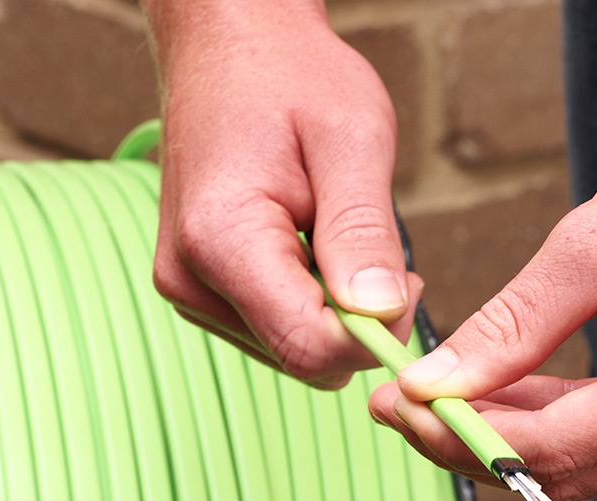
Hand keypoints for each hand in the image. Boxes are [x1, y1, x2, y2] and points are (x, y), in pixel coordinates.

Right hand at [149, 3, 420, 387]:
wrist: (231, 46)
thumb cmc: (290, 77)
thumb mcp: (350, 138)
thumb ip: (362, 232)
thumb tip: (382, 314)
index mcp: (222, 241)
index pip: (311, 348)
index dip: (376, 336)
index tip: (408, 283)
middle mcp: (191, 279)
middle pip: (303, 358)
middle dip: (359, 324)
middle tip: (378, 254)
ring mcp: (189, 288)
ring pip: (293, 350)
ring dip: (335, 311)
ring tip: (336, 234)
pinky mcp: (199, 287)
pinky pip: (275, 329)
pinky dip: (311, 302)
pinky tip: (313, 247)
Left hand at [368, 0, 596, 500]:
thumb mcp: (594, 245)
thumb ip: (511, 326)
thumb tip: (437, 382)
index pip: (546, 447)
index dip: (458, 433)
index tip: (394, 404)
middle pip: (561, 471)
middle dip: (471, 442)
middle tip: (402, 402)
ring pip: (583, 464)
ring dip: (509, 436)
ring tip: (442, 392)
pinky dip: (554, 423)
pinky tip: (505, 390)